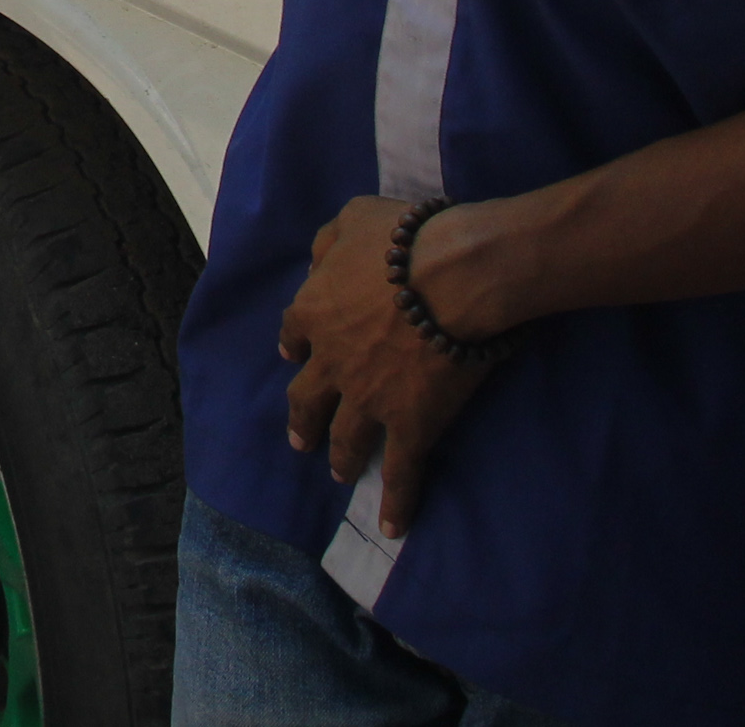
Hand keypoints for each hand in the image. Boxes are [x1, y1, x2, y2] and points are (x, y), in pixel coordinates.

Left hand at [278, 195, 503, 537]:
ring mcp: (367, 399)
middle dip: (303, 420)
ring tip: (339, 472)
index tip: (293, 357)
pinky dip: (397, 503)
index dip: (294, 346)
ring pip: (345, 437)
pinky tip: (392, 527)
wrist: (451, 277)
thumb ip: (328, 241)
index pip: (294, 333)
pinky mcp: (409, 425)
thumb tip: (317, 259)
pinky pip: (401, 472)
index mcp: (314, 311)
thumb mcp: (351, 218)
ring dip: (340, 456)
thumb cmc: (404, 239)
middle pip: (308, 398)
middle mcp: (332, 362)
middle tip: (300, 441)